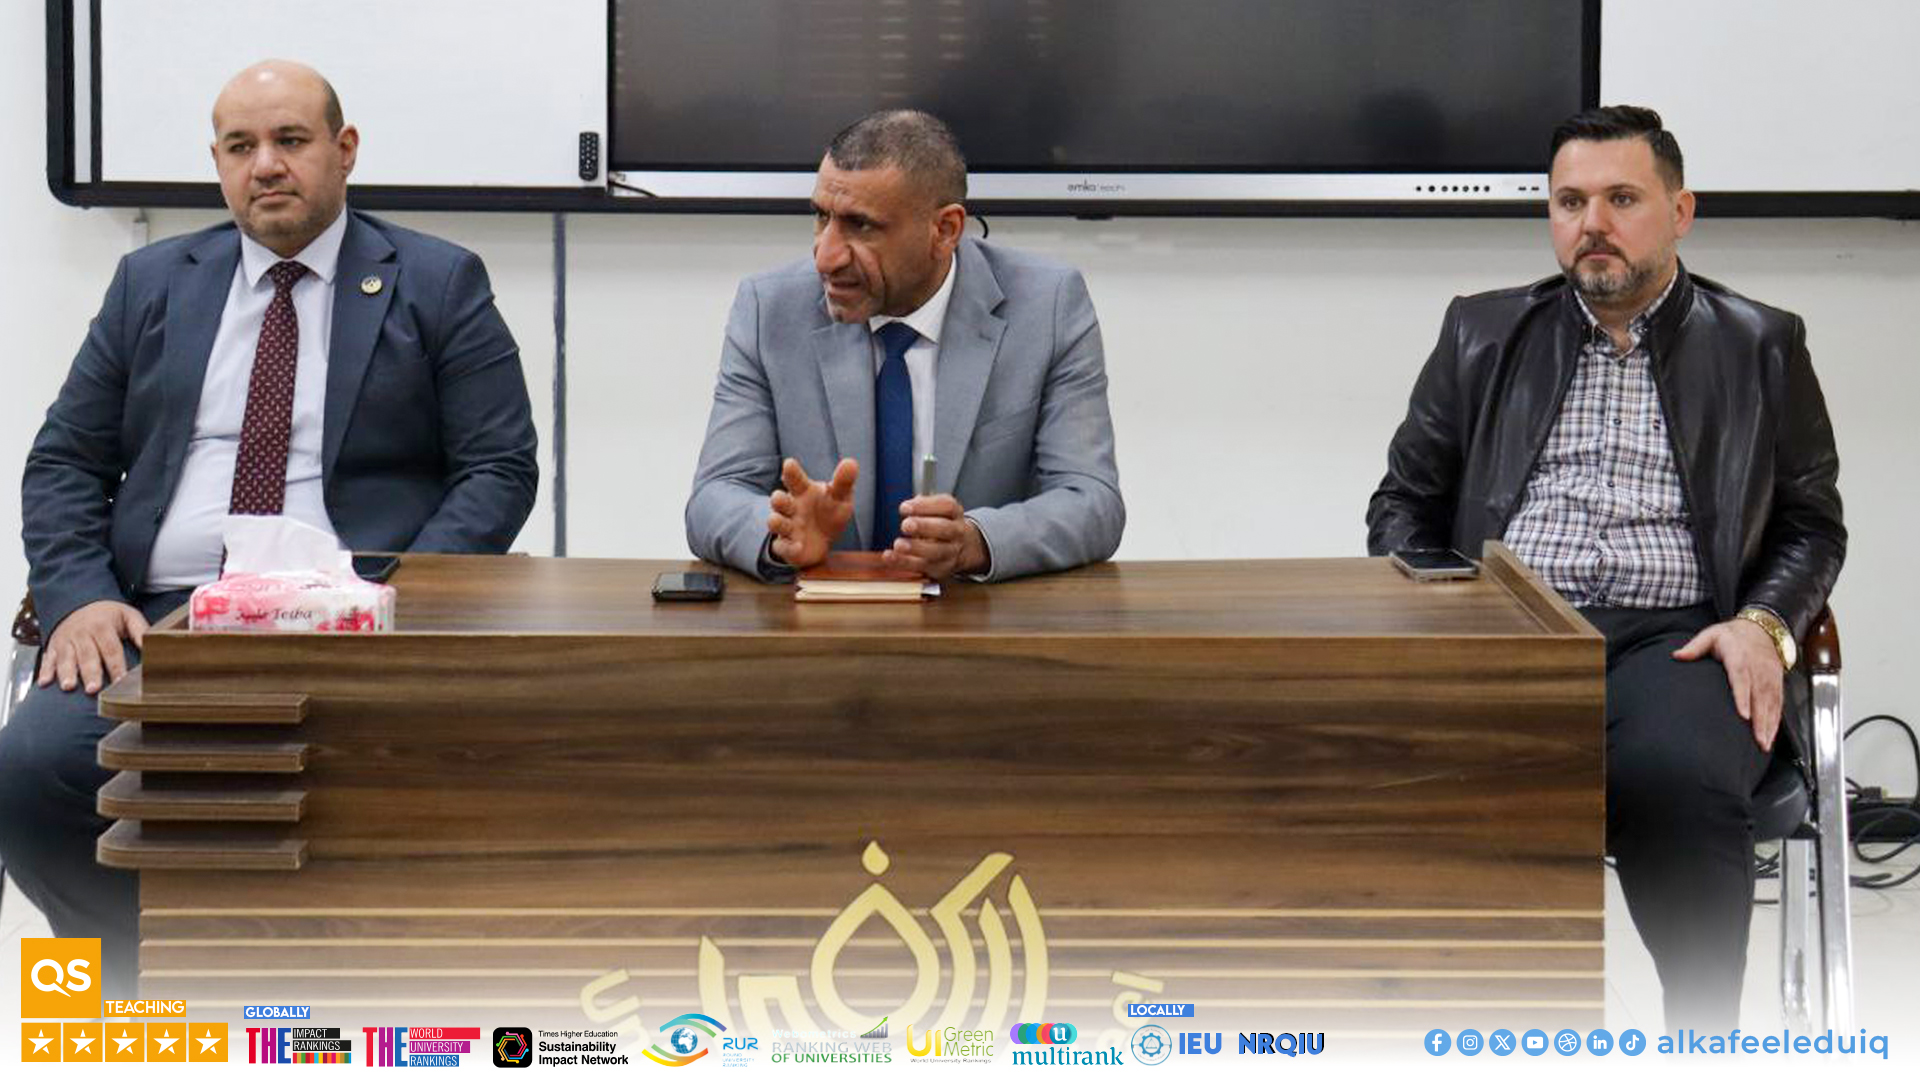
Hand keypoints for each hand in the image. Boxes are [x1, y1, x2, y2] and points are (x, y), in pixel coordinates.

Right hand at [38, 599, 146, 695]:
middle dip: (90, 673)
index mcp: (102, 626)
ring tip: (69, 687)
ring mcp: (65, 640)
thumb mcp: (128, 616)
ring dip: (66, 673)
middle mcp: (82, 634)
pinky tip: (44, 683)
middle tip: (94, 689)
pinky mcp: (53, 646)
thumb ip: (141, 631)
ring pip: (66, 658)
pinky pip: (47, 659)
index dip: (116, 666)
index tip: (120, 681)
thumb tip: (155, 646)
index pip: (111, 649)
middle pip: (88, 656)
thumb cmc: (108, 615)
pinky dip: (45, 671)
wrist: (78, 603)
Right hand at [768, 457, 857, 568]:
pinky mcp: (787, 546)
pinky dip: (789, 547)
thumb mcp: (839, 497)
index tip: (789, 464)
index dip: (791, 472)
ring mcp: (788, 527)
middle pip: (780, 501)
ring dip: (776, 521)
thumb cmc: (829, 512)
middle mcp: (792, 508)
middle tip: (778, 497)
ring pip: (776, 522)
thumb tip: (851, 462)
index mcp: (803, 492)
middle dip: (778, 499)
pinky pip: (783, 547)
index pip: (795, 479)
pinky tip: (798, 546)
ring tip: (776, 520)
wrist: (822, 541)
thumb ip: (843, 482)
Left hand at [884, 494, 987, 580]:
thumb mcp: (938, 510)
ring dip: (916, 548)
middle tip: (905, 525)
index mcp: (955, 514)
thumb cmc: (943, 525)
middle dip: (924, 527)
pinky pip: (922, 567)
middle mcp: (957, 533)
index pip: (947, 506)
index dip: (926, 505)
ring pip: (936, 552)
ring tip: (898, 545)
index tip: (904, 507)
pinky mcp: (940, 569)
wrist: (966, 549)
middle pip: (945, 529)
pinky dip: (904, 563)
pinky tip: (890, 557)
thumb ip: (923, 506)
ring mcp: (951, 553)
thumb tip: (907, 507)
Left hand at [1673, 618, 1783, 751]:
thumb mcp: (1711, 634)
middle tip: (1757, 740)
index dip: (1744, 697)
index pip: (1742, 679)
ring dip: (1769, 725)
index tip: (1744, 715)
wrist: (1762, 629)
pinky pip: (1778, 704)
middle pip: (1760, 696)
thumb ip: (1695, 646)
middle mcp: (1758, 669)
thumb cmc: (1731, 635)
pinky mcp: (1777, 683)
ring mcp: (1769, 677)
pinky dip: (1776, 721)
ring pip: (1771, 703)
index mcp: (1740, 657)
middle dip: (1760, 720)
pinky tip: (1770, 736)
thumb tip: (1676, 655)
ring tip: (1764, 745)